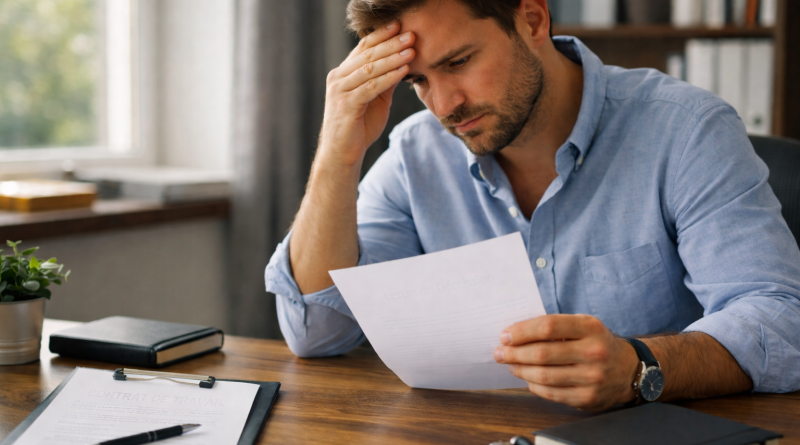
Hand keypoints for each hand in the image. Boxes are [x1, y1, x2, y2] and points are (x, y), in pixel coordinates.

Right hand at [319, 22, 414, 166]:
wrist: (342, 154)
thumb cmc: (358, 127)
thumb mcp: (375, 100)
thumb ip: (384, 81)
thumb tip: (403, 63)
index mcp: (343, 73)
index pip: (363, 48)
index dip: (381, 36)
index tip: (400, 26)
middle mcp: (338, 78)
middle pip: (367, 55)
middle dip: (391, 44)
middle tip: (411, 35)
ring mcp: (340, 91)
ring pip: (369, 69)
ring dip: (392, 58)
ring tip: (411, 50)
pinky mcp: (346, 105)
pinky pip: (370, 87)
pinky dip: (388, 77)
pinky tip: (403, 71)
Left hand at [493, 314, 639, 410]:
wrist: (628, 369)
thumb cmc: (597, 343)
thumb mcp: (584, 325)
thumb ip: (555, 326)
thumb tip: (515, 334)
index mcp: (590, 327)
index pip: (548, 327)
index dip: (522, 331)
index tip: (505, 336)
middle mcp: (594, 352)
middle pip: (542, 353)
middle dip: (514, 353)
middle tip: (500, 352)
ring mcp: (592, 378)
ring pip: (543, 376)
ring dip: (520, 370)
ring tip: (510, 364)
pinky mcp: (588, 398)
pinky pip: (551, 393)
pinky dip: (533, 385)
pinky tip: (527, 378)